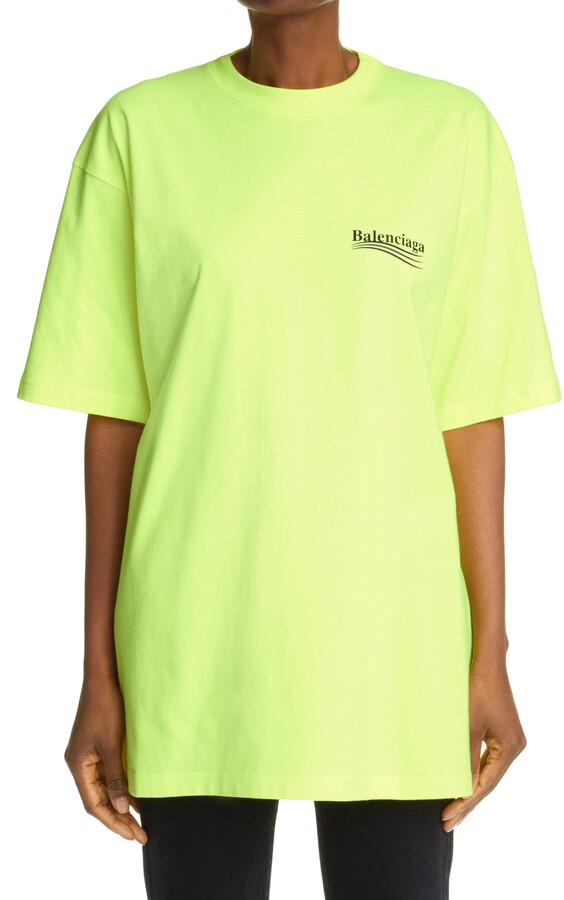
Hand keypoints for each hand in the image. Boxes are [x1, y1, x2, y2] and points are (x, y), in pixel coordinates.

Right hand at [64, 676, 147, 842]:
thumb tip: (121, 809)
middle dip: (119, 818)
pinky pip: (109, 773)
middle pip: (99, 799)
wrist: (104, 677)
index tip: (132, 835)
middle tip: (141, 833)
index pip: (94, 804)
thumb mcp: (113, 745)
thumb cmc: (107, 707)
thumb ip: (117, 777)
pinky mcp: (99, 746)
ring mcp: (89, 755)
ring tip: (140, 821)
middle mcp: (80, 763)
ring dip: (121, 804)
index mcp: (78, 765)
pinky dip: (122, 786)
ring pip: (105, 788)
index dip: (113, 822)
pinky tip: (136, 796)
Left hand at [441, 660, 526, 831]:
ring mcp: (509, 738)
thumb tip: (463, 789)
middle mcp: (514, 746)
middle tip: (446, 822)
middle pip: (488, 781)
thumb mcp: (468, 725)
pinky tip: (462, 781)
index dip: (464, 802)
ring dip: (470, 788)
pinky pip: (487, 758)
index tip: (447, 818)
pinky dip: (474, 771)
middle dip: (467, 801)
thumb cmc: (476, 688)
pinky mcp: (501, 730)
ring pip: (488, 772)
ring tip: (452, 809)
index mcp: (510, 747)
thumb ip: (466, 758)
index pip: (485, 784)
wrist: (486, 660)